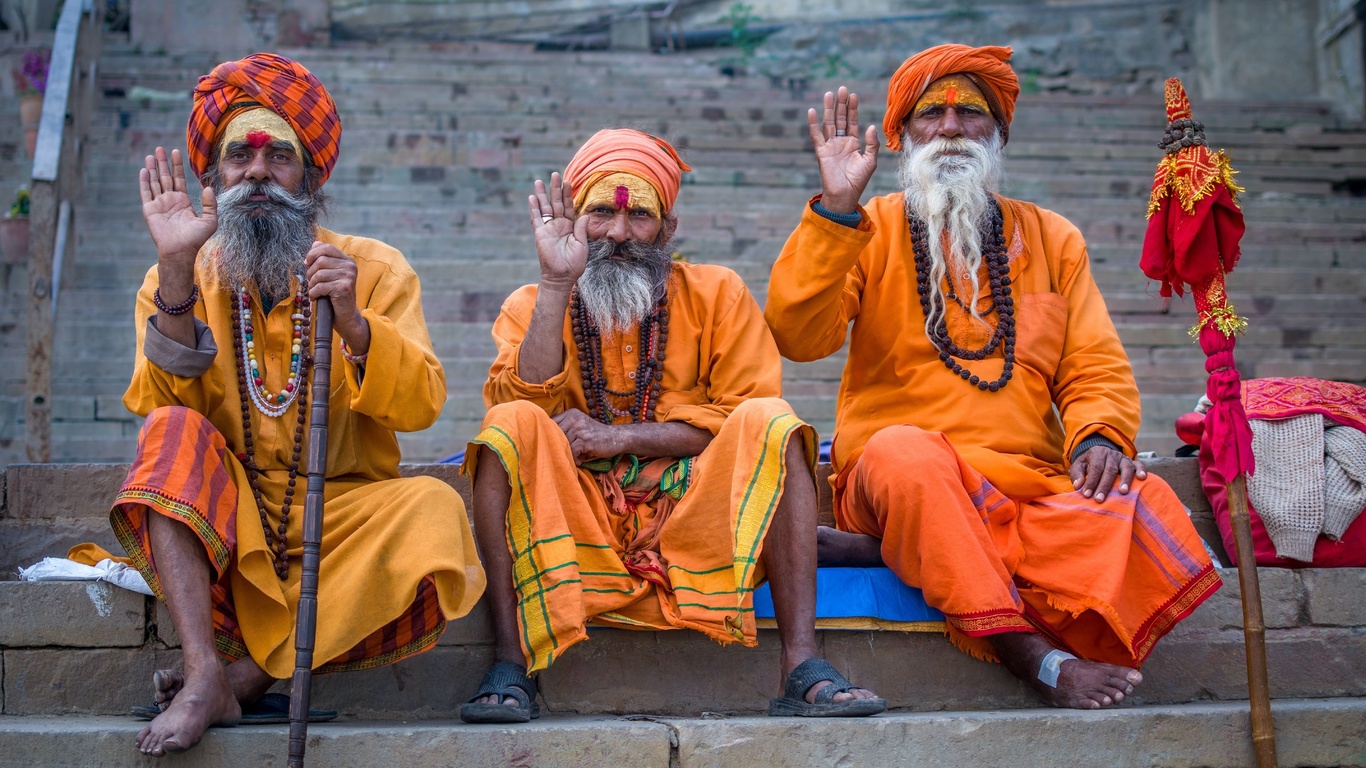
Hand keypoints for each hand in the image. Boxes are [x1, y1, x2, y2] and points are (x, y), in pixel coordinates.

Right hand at [140, 147, 216, 268]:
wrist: (180, 251)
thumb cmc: (195, 239)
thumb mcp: (209, 221)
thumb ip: (210, 204)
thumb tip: (208, 188)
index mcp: (182, 200)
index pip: (178, 178)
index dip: (177, 165)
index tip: (176, 151)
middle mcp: (170, 200)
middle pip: (165, 177)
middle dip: (163, 163)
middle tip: (160, 148)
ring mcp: (159, 204)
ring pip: (154, 182)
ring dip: (152, 168)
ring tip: (151, 155)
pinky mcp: (150, 210)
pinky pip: (146, 193)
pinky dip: (144, 181)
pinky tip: (144, 170)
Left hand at [305, 241, 369, 355]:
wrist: (345, 316)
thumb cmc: (335, 296)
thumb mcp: (330, 275)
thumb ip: (324, 259)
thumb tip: (315, 243)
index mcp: (347, 261)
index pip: (326, 248)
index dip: (313, 254)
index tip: (307, 264)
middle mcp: (350, 267)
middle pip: (320, 260)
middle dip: (310, 272)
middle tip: (311, 282)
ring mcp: (348, 277)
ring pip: (318, 274)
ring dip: (311, 284)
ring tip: (314, 291)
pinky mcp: (343, 288)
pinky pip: (320, 286)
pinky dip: (313, 293)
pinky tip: (316, 298)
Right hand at [529, 172, 589, 289]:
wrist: (561, 277)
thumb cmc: (574, 264)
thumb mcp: (582, 245)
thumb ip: (582, 229)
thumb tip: (584, 215)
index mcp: (570, 227)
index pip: (568, 207)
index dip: (567, 195)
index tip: (568, 181)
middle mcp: (559, 225)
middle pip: (556, 203)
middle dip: (555, 189)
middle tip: (555, 174)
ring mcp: (549, 228)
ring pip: (545, 208)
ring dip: (542, 194)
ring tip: (539, 181)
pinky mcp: (540, 234)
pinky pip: (536, 219)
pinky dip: (534, 208)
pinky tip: (532, 198)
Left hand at [553, 409, 620, 462]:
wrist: (616, 438)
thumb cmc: (595, 436)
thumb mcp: (580, 427)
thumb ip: (566, 429)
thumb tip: (546, 439)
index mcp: (571, 414)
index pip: (550, 423)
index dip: (548, 435)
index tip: (550, 444)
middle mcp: (574, 418)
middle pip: (554, 434)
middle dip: (557, 446)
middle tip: (562, 454)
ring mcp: (580, 428)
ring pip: (563, 444)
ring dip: (568, 454)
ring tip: (576, 457)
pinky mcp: (585, 439)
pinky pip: (572, 451)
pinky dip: (575, 458)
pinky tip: (580, 460)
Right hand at [807, 86, 879, 213]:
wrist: (845, 195)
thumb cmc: (858, 180)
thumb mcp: (870, 161)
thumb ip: (871, 144)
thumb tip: (870, 126)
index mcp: (853, 143)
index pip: (852, 121)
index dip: (852, 109)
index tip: (853, 95)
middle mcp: (841, 142)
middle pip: (840, 119)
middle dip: (841, 104)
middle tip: (842, 89)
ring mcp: (830, 146)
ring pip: (828, 123)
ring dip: (829, 109)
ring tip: (829, 94)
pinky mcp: (822, 152)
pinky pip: (816, 136)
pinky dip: (813, 124)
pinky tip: (812, 111)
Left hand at [1070, 446, 1146, 503]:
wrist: (1100, 454)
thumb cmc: (1088, 464)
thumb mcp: (1079, 466)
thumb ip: (1077, 475)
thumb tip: (1078, 486)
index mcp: (1097, 453)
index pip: (1095, 468)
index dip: (1091, 482)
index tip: (1086, 495)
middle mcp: (1112, 454)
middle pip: (1109, 470)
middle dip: (1104, 486)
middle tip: (1099, 500)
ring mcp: (1123, 458)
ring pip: (1126, 468)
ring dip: (1125, 480)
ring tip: (1122, 492)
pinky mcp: (1133, 462)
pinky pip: (1139, 464)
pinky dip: (1141, 470)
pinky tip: (1142, 478)